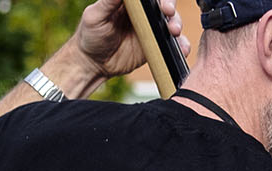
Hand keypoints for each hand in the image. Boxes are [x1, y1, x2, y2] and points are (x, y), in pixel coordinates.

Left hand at [61, 0, 191, 79]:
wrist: (94, 64)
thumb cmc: (90, 36)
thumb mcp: (95, 16)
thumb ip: (108, 2)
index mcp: (130, 3)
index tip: (160, 2)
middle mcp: (144, 14)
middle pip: (165, 5)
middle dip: (171, 7)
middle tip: (168, 13)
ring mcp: (152, 29)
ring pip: (173, 22)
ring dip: (177, 24)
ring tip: (173, 32)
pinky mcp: (157, 45)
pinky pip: (174, 43)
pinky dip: (181, 44)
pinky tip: (181, 48)